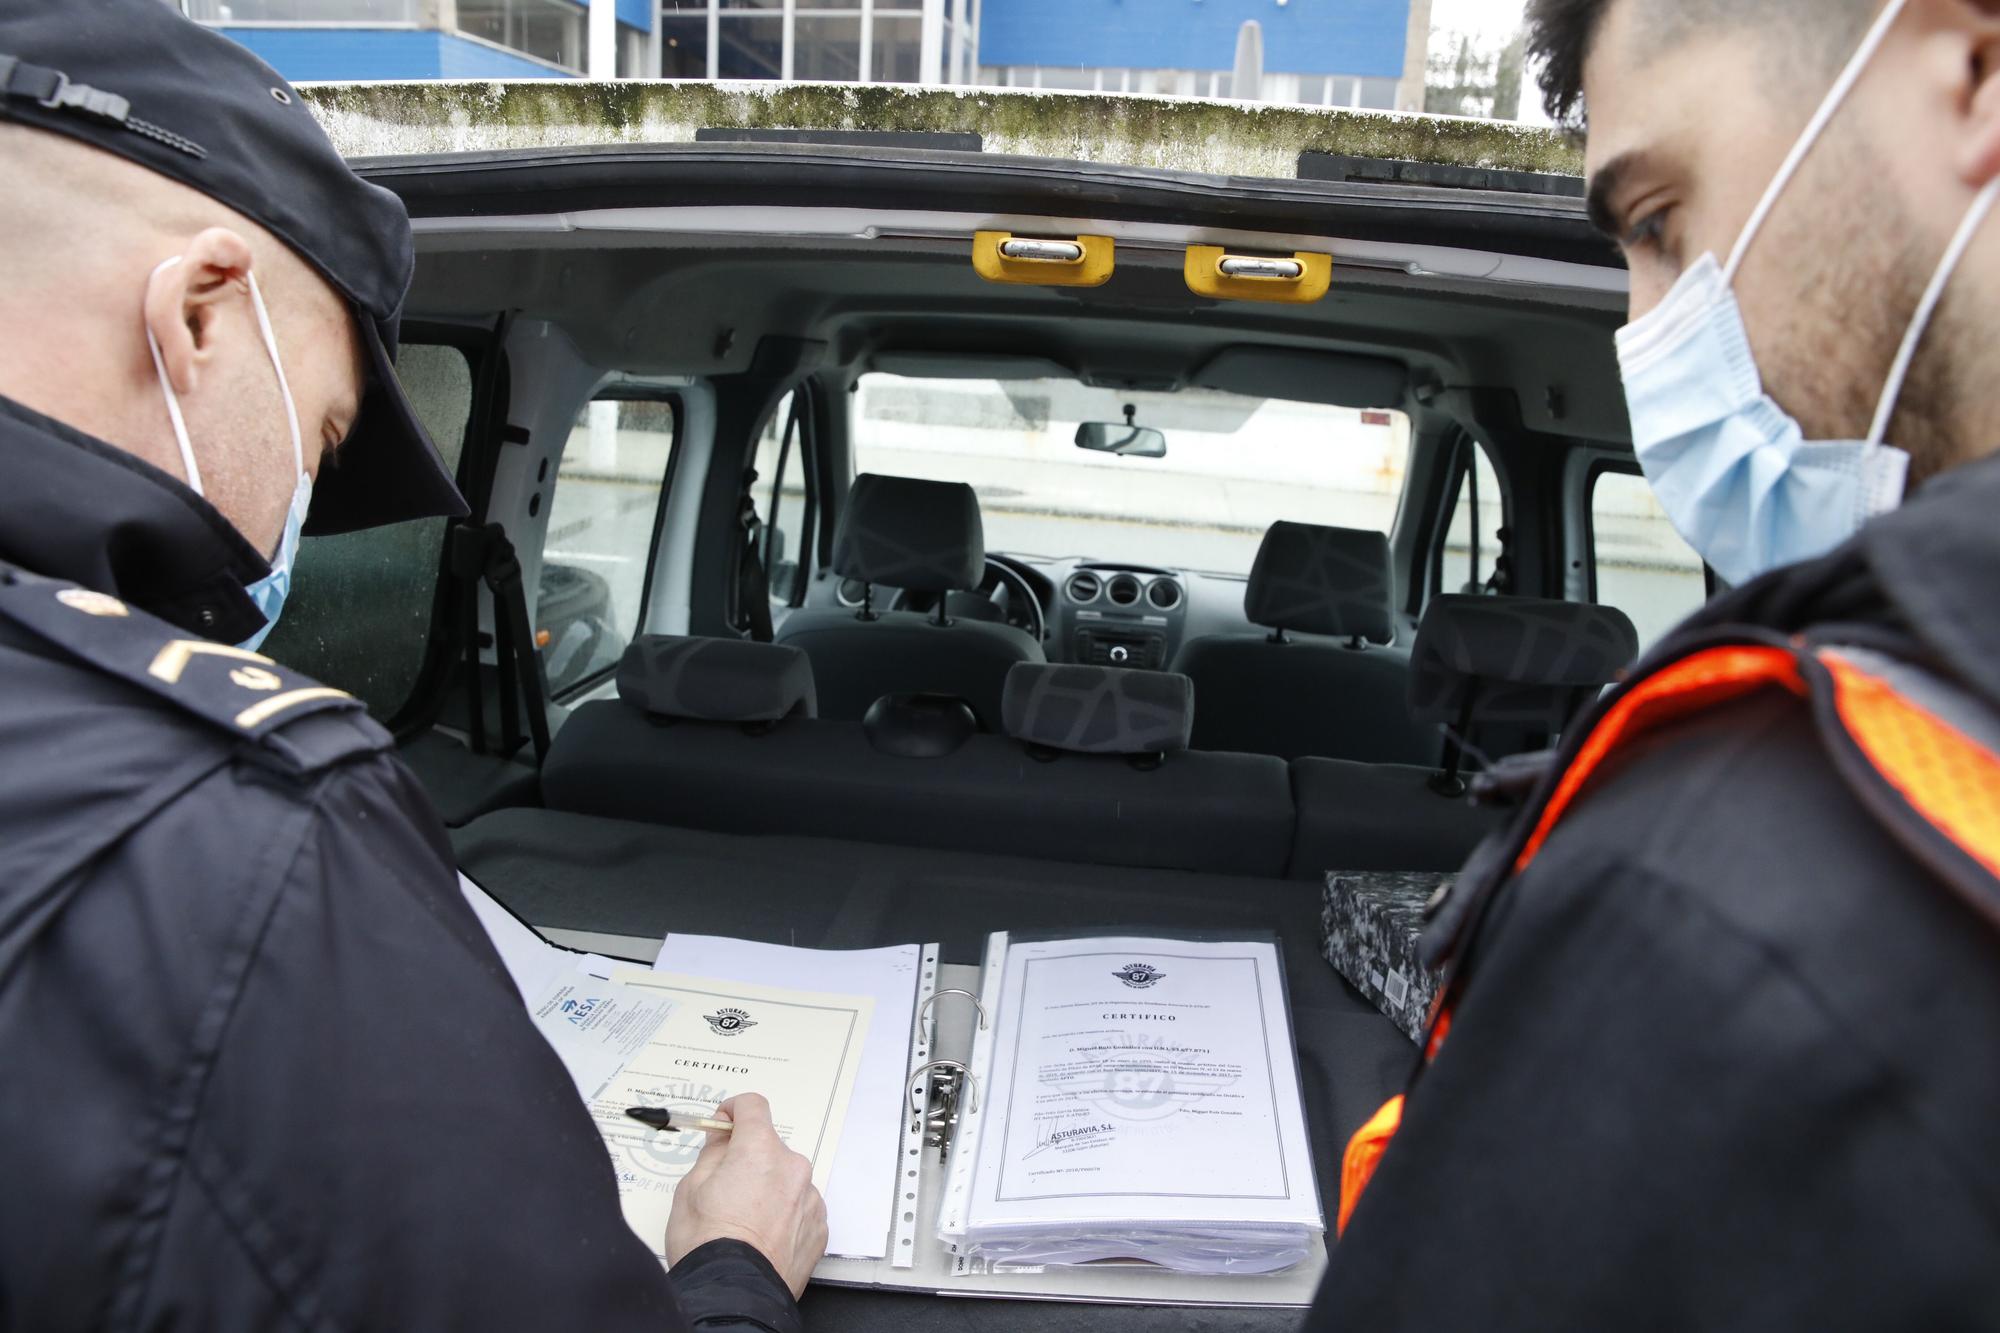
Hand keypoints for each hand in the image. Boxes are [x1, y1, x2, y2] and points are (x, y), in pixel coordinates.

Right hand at [664, 1093, 828, 1297]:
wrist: (733, 1294)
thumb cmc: (708, 1245)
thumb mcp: (690, 1188)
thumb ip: (711, 1153)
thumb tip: (721, 1138)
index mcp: (760, 1150)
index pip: (754, 1106)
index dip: (734, 1111)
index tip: (725, 1123)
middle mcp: (792, 1167)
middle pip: (769, 1147)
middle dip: (748, 1159)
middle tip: (724, 1187)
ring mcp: (809, 1198)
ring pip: (785, 1179)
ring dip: (768, 1188)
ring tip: (743, 1219)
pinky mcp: (818, 1226)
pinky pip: (799, 1207)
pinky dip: (783, 1213)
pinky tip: (761, 1234)